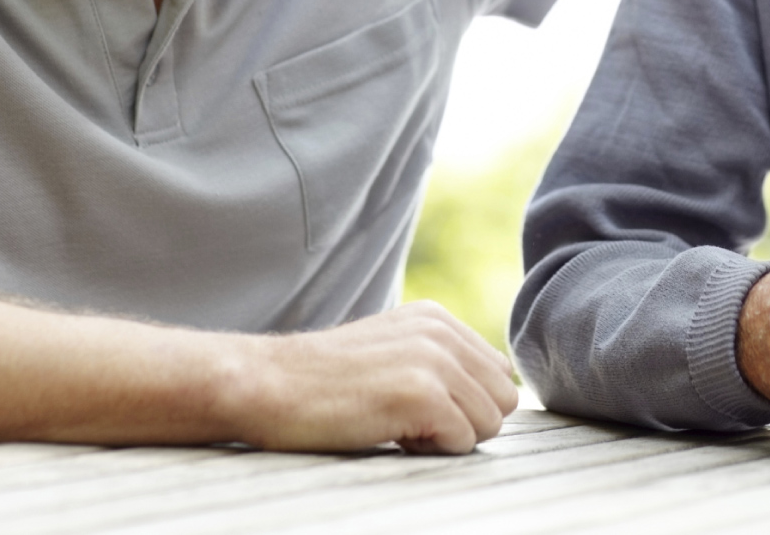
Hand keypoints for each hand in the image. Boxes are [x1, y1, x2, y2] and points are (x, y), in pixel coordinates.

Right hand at [219, 301, 517, 453]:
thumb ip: (440, 360)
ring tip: (397, 424)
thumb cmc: (323, 382)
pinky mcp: (422, 393)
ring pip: (490, 422)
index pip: (498, 373)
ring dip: (448, 437)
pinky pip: (463, 441)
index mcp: (437, 319)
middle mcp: (441, 332)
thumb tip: (494, 391)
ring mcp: (433, 360)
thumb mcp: (390, 351)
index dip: (465, 402)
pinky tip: (390, 432)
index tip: (417, 405)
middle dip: (466, 422)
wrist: (267, 384)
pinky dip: (431, 449)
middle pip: (502, 399)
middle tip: (410, 421)